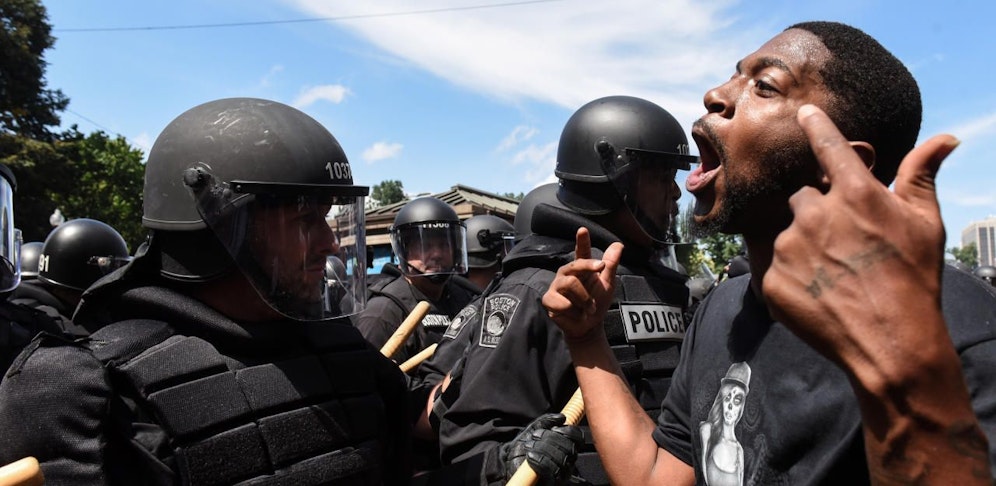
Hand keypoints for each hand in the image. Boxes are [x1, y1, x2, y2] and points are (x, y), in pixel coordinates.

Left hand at [501, 413, 583, 482]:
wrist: (508, 466)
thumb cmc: (521, 450)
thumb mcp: (531, 431)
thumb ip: (544, 422)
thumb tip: (561, 417)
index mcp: (565, 447)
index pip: (578, 438)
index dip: (569, 432)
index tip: (554, 428)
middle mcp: (567, 461)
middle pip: (570, 448)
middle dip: (551, 439)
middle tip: (535, 436)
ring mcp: (561, 473)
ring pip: (561, 459)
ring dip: (543, 449)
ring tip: (529, 446)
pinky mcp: (552, 482)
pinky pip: (552, 472)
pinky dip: (541, 461)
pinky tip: (530, 456)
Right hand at [542, 227, 622, 341]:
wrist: (588, 327)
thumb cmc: (596, 303)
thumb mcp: (607, 284)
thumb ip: (610, 265)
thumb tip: (618, 244)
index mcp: (580, 268)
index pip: (581, 252)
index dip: (582, 241)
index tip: (583, 230)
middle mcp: (566, 274)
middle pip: (575, 265)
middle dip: (588, 267)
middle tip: (600, 269)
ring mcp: (556, 286)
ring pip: (570, 284)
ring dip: (585, 299)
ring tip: (589, 308)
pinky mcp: (549, 300)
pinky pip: (561, 302)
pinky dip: (573, 310)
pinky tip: (575, 314)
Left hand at [762, 104, 957, 377]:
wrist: (891, 345)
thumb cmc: (915, 281)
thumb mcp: (925, 224)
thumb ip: (921, 176)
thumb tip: (945, 138)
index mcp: (855, 193)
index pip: (827, 145)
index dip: (815, 126)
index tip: (803, 112)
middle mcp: (815, 213)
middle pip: (803, 196)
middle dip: (817, 212)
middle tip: (842, 243)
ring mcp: (788, 246)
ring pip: (787, 231)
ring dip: (803, 244)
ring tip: (834, 274)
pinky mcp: (770, 278)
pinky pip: (774, 265)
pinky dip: (792, 275)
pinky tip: (819, 292)